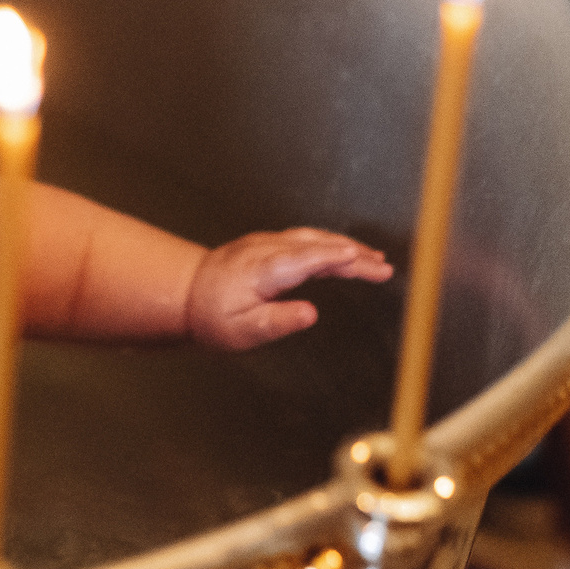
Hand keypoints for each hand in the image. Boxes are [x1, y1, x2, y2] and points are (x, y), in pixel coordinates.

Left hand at [185, 229, 391, 350]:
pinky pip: (306, 240)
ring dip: (346, 247)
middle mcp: (266, 249)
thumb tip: (310, 314)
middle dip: (353, 254)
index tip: (360, 258)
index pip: (303, 259)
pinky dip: (331, 245)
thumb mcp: (243, 330)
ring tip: (376, 260)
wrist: (185, 293)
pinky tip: (347, 254)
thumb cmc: (213, 315)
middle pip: (316, 245)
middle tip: (384, 268)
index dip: (332, 257)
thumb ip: (278, 321)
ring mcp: (267, 243)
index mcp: (261, 269)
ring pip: (313, 238)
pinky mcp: (269, 244)